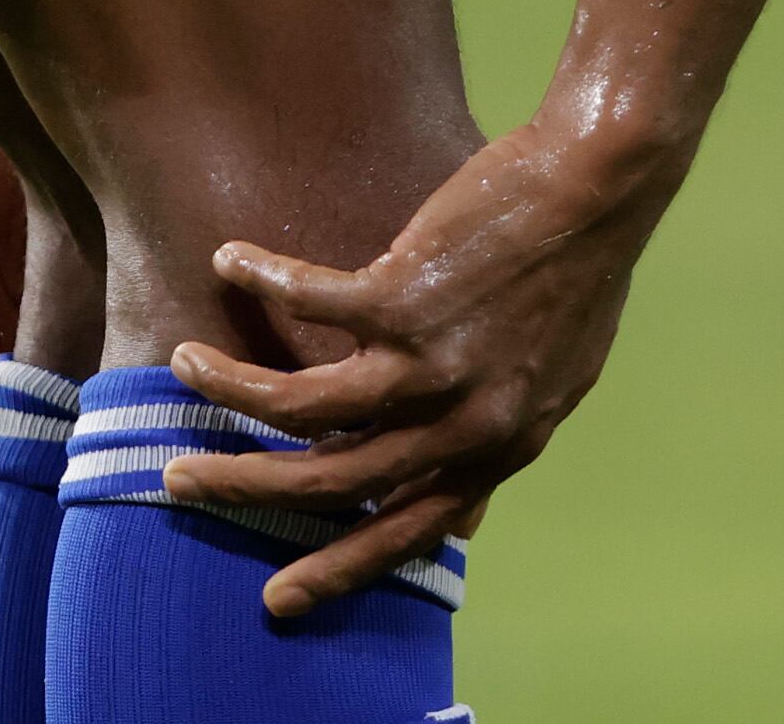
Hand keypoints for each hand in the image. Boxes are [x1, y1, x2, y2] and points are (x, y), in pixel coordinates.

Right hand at [156, 117, 682, 613]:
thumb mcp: (555, 386)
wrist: (602, 186)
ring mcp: (429, 362)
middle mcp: (461, 420)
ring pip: (299, 407)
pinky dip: (260, 278)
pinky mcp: (404, 294)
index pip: (406, 531)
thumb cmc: (580, 275)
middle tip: (182, 479)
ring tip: (185, 362)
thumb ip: (498, 446)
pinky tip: (230, 260)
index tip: (280, 597)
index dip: (339, 568)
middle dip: (245, 487)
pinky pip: (306, 300)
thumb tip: (464, 517)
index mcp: (497, 447)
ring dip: (230, 385)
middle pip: (328, 481)